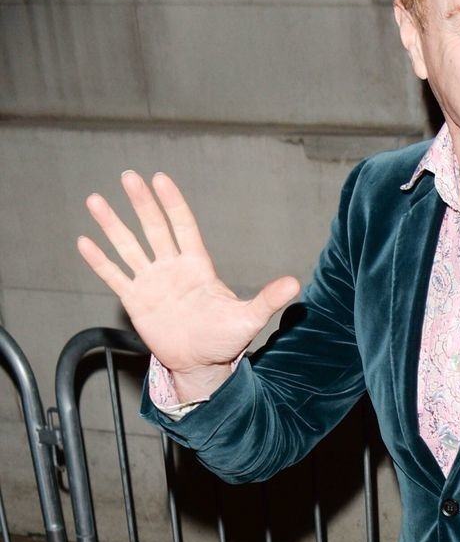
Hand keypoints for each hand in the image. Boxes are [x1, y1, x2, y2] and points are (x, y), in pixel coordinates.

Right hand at [76, 170, 300, 400]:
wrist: (201, 365)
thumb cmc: (225, 340)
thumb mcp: (247, 319)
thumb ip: (267, 299)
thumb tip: (294, 284)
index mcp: (197, 266)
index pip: (182, 226)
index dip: (172, 203)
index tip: (160, 179)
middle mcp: (171, 268)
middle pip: (153, 229)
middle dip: (141, 203)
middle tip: (128, 176)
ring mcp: (151, 282)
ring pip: (128, 247)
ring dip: (112, 225)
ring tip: (94, 200)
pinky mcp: (135, 300)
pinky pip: (114, 276)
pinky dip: (99, 261)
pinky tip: (84, 242)